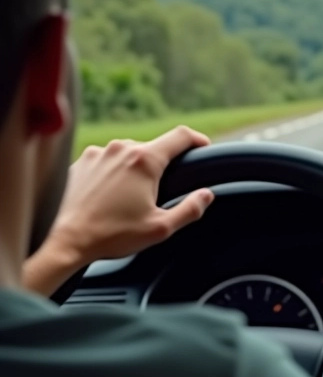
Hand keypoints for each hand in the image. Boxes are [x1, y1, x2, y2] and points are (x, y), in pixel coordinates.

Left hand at [23, 126, 214, 295]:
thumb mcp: (159, 228)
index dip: (198, 139)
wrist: (61, 240)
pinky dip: (113, 173)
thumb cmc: (110, 236)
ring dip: (134, 169)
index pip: (181, 136)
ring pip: (128, 153)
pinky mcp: (81, 161)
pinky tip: (107, 197)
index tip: (203, 147)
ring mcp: (99, 153)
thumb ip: (189, 209)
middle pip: (153, 147)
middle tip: (159, 192)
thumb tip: (206, 195)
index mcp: (144, 161)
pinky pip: (106, 160)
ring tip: (128, 199)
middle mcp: (121, 149)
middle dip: (161, 165)